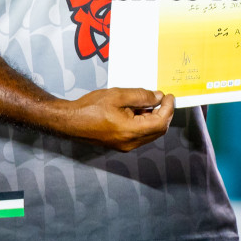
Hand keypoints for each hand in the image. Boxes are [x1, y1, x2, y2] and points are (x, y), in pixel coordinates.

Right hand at [56, 88, 175, 150]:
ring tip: (148, 101)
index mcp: (130, 131)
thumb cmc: (90, 107)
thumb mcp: (118, 95)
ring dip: (154, 118)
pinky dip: (144, 122)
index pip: (160, 122)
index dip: (168, 109)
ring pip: (149, 133)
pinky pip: (139, 135)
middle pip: (157, 130)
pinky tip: (137, 110)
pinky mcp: (120, 144)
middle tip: (163, 98)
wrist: (70, 121)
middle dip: (163, 113)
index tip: (170, 96)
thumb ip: (141, 96)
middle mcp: (130, 143)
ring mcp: (125, 146)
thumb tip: (158, 97)